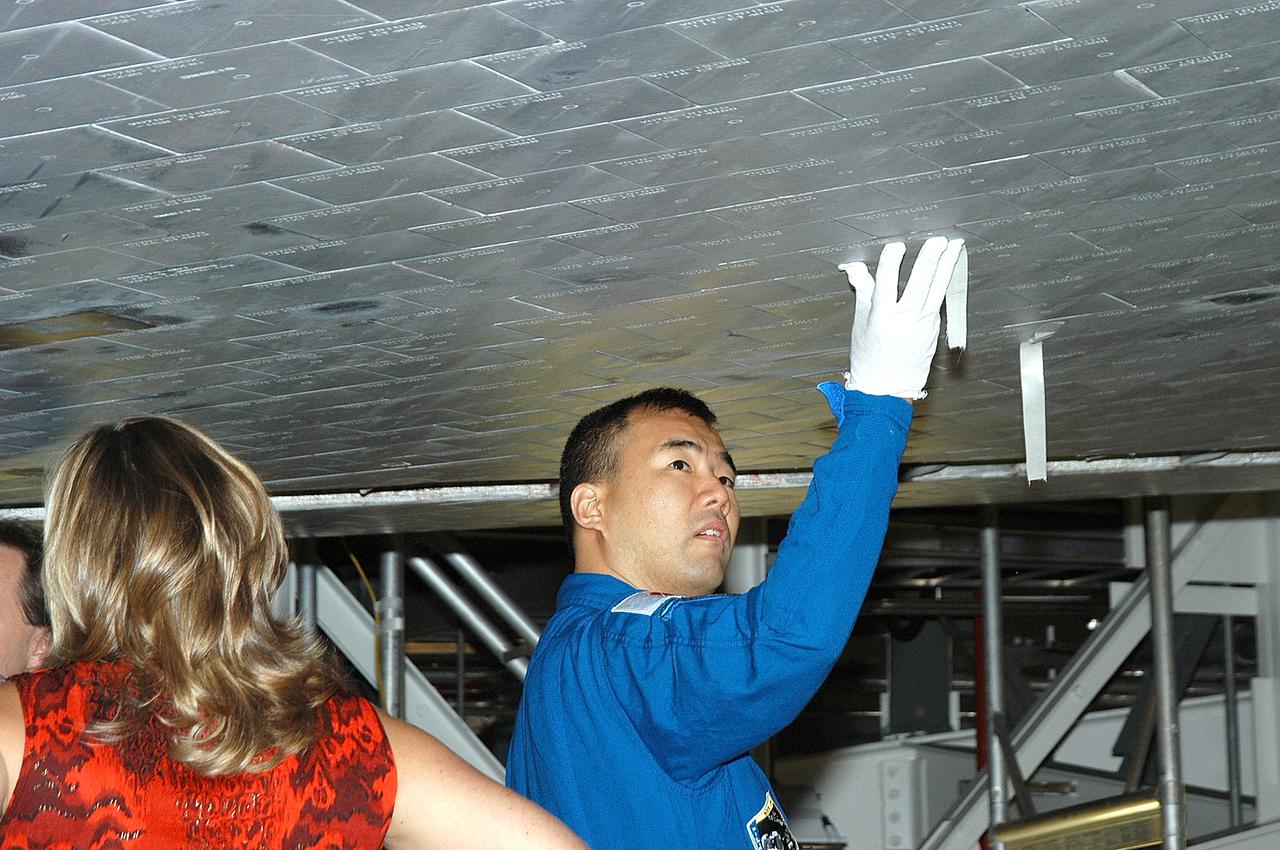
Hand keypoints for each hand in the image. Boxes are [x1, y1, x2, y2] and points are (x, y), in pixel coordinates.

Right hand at [838, 236, 964, 400]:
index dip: (890, 262)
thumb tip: (854, 267)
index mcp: (883, 316)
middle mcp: (906, 318)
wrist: (887, 387)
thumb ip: (863, 290)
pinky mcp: (934, 326)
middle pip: (920, 282)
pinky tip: (948, 266)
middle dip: (930, 259)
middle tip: (937, 241)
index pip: (885, 282)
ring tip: (954, 245)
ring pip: (937, 287)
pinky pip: (938, 298)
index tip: (896, 246)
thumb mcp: (861, 322)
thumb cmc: (870, 356)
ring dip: (947, 264)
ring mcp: (924, 323)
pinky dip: (943, 280)